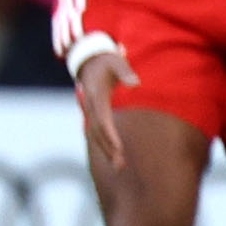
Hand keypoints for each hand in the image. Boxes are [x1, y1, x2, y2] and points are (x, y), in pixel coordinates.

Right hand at [75, 52, 129, 171]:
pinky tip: (113, 155)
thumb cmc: (107, 60)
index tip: (119, 148)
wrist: (88, 59)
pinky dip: (103, 143)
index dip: (110, 134)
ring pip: (95, 133)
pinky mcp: (94, 112)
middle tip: (120, 165)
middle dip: (108, 148)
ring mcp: (90, 109)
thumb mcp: (116, 61)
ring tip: (119, 167)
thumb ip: (125, 71)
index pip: (102, 119)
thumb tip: (136, 84)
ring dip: (106, 150)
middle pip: (98, 130)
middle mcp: (90, 105)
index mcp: (96, 95)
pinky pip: (97, 130)